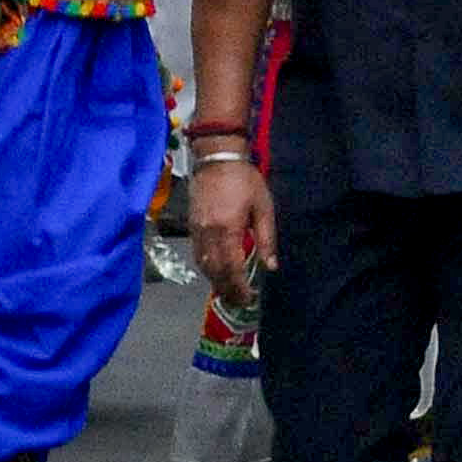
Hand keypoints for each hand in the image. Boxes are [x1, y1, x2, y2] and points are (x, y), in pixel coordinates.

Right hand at [190, 153, 276, 311]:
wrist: (216, 158)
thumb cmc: (245, 180)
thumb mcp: (263, 207)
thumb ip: (266, 238)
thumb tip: (270, 266)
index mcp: (228, 230)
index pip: (232, 268)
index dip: (240, 286)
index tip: (249, 298)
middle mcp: (208, 234)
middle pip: (215, 272)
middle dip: (227, 290)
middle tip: (240, 303)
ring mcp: (196, 231)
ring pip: (204, 266)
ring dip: (216, 283)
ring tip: (229, 294)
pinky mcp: (191, 226)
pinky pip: (197, 255)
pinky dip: (207, 269)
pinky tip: (216, 274)